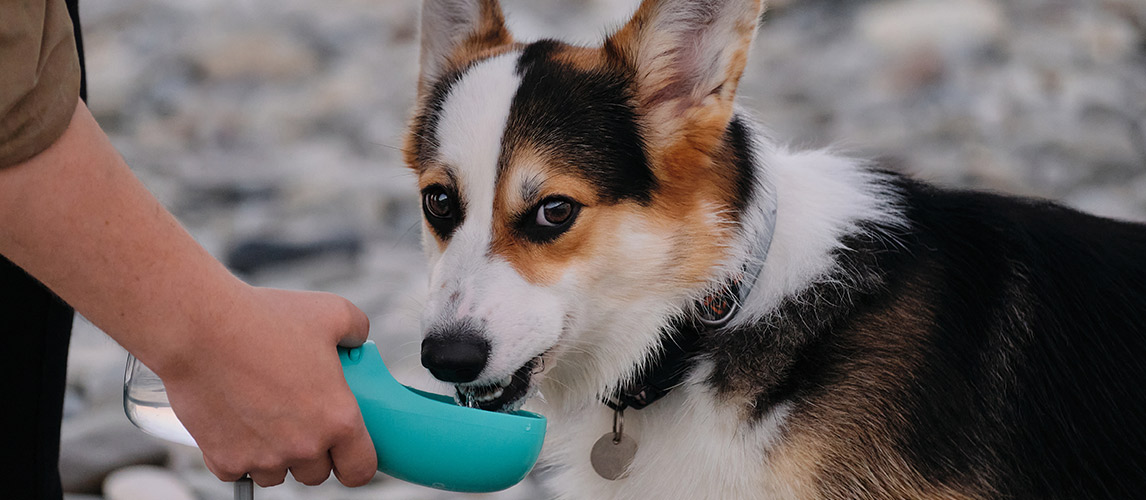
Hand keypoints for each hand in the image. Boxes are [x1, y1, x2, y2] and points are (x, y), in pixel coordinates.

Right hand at [156, 286, 376, 486]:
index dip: (356, 462)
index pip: (360, 470)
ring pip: (277, 474)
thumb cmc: (262, 319)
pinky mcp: (224, 460)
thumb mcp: (331, 312)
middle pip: (316, 474)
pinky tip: (236, 419)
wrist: (199, 328)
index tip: (347, 452)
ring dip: (276, 455)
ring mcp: (262, 458)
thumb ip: (356, 329)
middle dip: (313, 452)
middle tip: (301, 419)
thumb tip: (357, 340)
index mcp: (337, 418)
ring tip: (266, 415)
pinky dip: (238, 452)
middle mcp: (303, 446)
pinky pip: (239, 470)